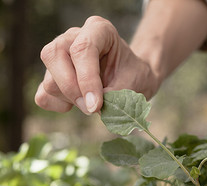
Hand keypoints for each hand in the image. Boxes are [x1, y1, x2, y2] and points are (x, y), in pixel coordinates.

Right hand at [35, 16, 159, 114]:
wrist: (133, 79)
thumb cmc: (135, 75)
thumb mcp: (136, 81)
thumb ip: (116, 93)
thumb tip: (93, 107)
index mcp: (98, 29)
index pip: (82, 48)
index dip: (87, 79)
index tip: (96, 105)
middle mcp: (73, 37)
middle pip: (54, 56)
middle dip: (72, 88)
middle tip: (92, 107)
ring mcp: (58, 56)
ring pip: (49, 80)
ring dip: (71, 99)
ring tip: (94, 104)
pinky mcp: (51, 77)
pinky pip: (43, 96)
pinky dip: (59, 105)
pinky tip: (78, 105)